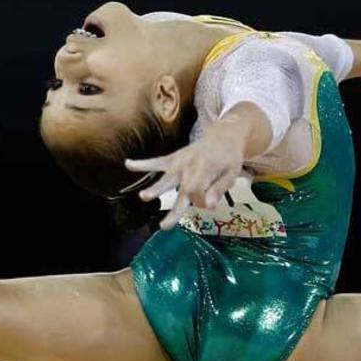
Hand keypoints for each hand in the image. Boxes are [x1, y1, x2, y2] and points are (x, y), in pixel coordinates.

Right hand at [125, 132, 244, 230]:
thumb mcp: (231, 174)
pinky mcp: (173, 158)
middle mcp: (191, 166)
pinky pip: (156, 162)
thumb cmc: (229, 158)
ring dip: (155, 189)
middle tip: (164, 226)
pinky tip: (128, 164)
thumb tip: (208, 207)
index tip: (208, 203)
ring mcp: (180, 161)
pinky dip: (143, 164)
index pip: (197, 192)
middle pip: (181, 190)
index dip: (200, 201)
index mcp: (207, 170)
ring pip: (166, 178)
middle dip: (174, 208)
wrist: (223, 135)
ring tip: (143, 196)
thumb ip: (219, 189)